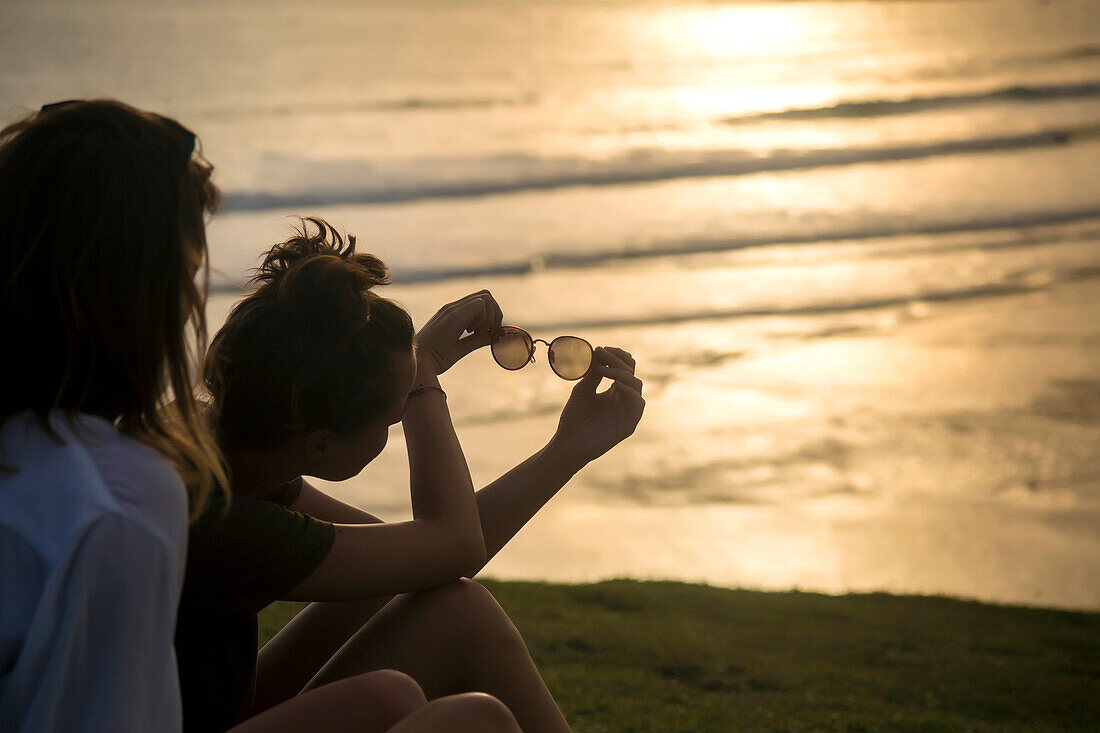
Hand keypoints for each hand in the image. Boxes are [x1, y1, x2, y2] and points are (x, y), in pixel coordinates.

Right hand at [415, 290, 502, 374]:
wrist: (419, 363)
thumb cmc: (435, 358)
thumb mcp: (461, 348)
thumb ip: (478, 340)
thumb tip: (495, 336)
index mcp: (454, 314)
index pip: (481, 302)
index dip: (491, 316)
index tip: (486, 334)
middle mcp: (453, 307)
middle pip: (486, 295)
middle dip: (495, 314)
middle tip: (487, 332)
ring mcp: (453, 309)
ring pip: (486, 297)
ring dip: (489, 317)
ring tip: (475, 334)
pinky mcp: (454, 314)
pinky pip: (481, 304)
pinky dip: (484, 319)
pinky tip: (471, 332)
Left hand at [550, 346, 644, 466]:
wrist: (568, 444)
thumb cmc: (573, 419)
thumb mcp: (583, 390)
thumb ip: (593, 373)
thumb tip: (599, 350)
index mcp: (615, 391)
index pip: (625, 367)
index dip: (617, 355)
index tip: (601, 348)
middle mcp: (624, 400)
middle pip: (631, 372)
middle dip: (618, 360)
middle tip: (601, 353)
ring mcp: (628, 412)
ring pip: (636, 384)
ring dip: (621, 372)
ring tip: (603, 368)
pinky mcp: (629, 424)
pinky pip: (637, 402)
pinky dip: (628, 390)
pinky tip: (614, 384)